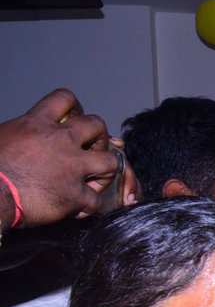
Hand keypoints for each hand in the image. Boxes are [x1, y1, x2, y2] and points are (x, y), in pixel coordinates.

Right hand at [0, 89, 117, 227]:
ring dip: (106, 171)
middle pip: (97, 125)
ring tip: (95, 178)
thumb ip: (21, 130)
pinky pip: (96, 201)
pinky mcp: (75, 195)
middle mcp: (61, 141)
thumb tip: (23, 134)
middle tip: (91, 150)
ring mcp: (72, 168)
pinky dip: (90, 206)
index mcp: (38, 123)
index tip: (74, 119)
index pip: (65, 98)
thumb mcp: (3, 134)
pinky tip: (79, 208)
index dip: (75, 108)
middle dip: (99, 137)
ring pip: (111, 161)